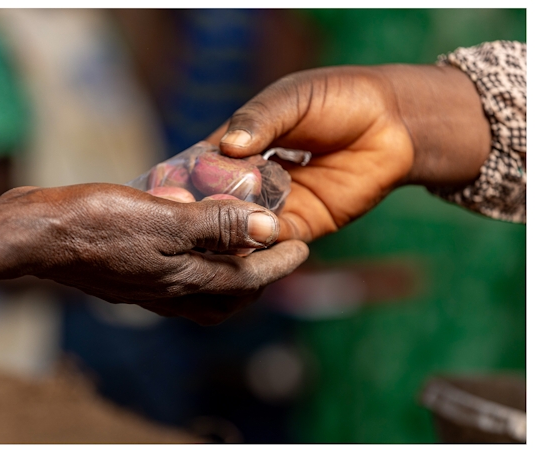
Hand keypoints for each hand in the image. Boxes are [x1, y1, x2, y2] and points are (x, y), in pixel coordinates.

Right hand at [15, 184, 308, 324]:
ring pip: (196, 292)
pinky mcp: (120, 274)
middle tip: (272, 254)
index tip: (302, 243)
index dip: (279, 262)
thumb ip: (217, 224)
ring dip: (222, 276)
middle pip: (225, 299)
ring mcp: (141, 286)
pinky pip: (168, 278)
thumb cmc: (95, 222)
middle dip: (255, 281)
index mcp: (183, 279)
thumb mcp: (164, 217)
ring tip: (232, 249)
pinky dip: (188, 265)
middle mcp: (166, 291)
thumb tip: (269, 228)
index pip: (247, 279)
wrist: (36, 236)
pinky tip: (179, 239)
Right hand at [205, 64, 489, 241]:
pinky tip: (250, 244)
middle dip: (202, 212)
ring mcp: (274, 204)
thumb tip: (228, 147)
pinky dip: (261, 244)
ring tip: (216, 237)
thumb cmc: (339, 98)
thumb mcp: (292, 99)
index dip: (183, 179)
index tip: (168, 191)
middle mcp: (249, 179)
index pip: (199, 166)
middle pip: (214, 202)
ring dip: (228, 233)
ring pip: (241, 226)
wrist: (396, 121)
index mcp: (237, 146)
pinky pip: (275, 241)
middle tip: (189, 220)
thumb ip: (259, 120)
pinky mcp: (303, 225)